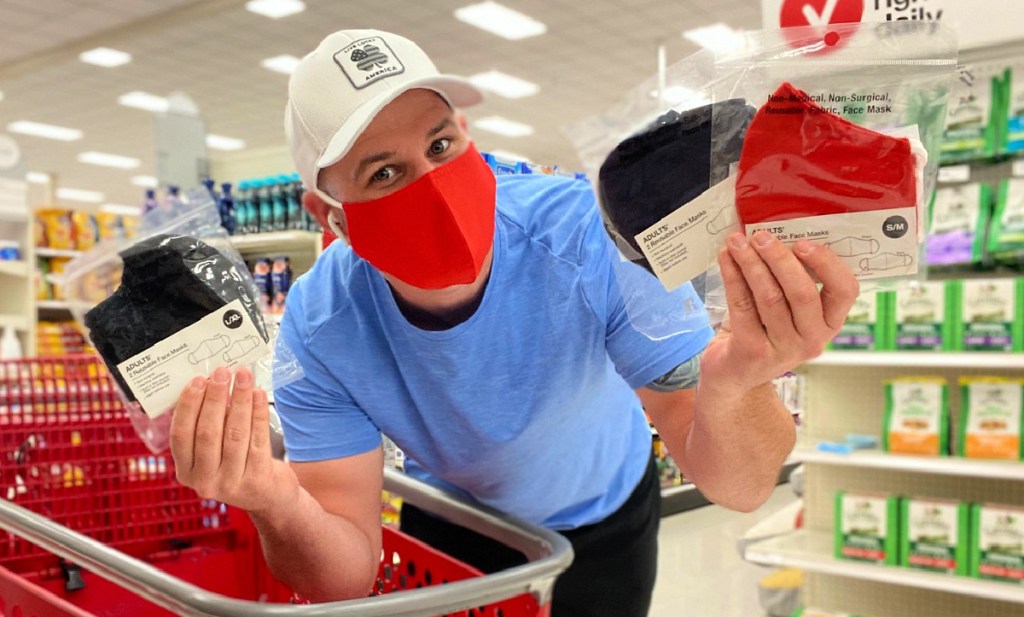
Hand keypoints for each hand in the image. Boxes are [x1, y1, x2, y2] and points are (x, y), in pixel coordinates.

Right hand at [170, 366, 299, 514]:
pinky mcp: (257, 478)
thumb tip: (211, 382)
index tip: (198, 379)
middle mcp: (204, 481)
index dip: (189, 405)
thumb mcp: (212, 452)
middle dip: (215, 398)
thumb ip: (206, 425)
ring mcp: (231, 483)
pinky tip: (259, 394)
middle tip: (222, 372)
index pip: (180, 435)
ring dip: (239, 399)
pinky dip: (258, 412)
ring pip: (234, 433)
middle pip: (207, 433)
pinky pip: (257, 438)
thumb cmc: (236, 463)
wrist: (268, 496)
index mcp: (186, 472)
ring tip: (244, 376)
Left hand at [700, 231, 858, 396]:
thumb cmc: (762, 329)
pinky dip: (732, 277)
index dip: (827, 264)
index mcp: (829, 323)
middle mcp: (812, 339)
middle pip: (802, 292)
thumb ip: (789, 277)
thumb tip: (775, 231)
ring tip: (737, 242)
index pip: (846, 291)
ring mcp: (783, 350)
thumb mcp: (785, 308)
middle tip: (761, 236)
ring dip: (751, 264)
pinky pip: (742, 306)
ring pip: (769, 297)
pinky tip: (725, 259)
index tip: (803, 242)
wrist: (733, 375)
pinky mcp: (752, 353)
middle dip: (779, 259)